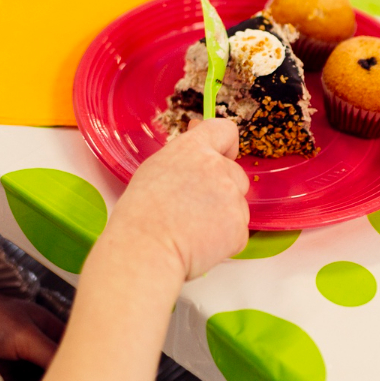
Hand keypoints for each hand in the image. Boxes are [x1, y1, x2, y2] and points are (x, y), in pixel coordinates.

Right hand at [106, 118, 248, 280]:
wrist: (145, 250)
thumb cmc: (140, 214)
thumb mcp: (155, 168)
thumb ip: (184, 155)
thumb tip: (197, 139)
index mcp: (194, 149)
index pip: (225, 130)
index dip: (225, 144)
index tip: (220, 154)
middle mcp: (218, 168)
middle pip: (235, 173)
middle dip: (221, 188)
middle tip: (192, 207)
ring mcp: (232, 198)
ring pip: (238, 204)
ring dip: (223, 215)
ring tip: (191, 228)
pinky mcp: (239, 228)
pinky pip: (238, 231)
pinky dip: (224, 240)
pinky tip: (199, 243)